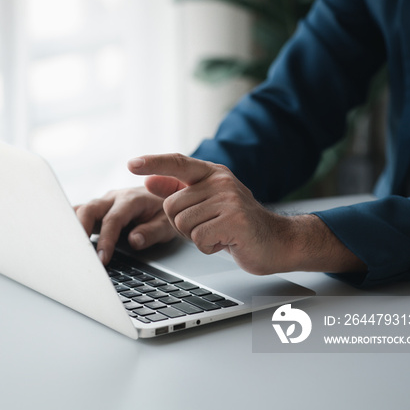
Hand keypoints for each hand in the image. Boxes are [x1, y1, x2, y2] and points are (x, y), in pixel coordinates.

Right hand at [75, 187, 175, 263]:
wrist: (167, 193)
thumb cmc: (165, 211)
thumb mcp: (167, 223)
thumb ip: (152, 232)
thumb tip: (134, 241)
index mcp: (132, 200)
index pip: (113, 220)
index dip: (106, 240)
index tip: (102, 259)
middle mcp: (114, 198)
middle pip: (90, 209)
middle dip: (80, 230)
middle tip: (78, 253)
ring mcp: (104, 202)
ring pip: (81, 210)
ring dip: (72, 226)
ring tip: (66, 246)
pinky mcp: (99, 208)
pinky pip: (80, 213)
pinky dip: (72, 223)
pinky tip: (65, 237)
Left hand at [128, 153, 294, 274]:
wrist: (279, 242)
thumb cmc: (239, 224)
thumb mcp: (207, 202)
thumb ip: (179, 190)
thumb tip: (149, 181)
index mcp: (213, 173)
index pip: (178, 162)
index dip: (153, 162)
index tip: (131, 164)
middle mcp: (221, 181)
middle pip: (172, 206)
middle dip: (182, 225)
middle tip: (208, 227)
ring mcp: (229, 199)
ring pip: (183, 224)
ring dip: (196, 237)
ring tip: (218, 233)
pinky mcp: (234, 220)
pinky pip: (198, 238)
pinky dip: (208, 247)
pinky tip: (226, 242)